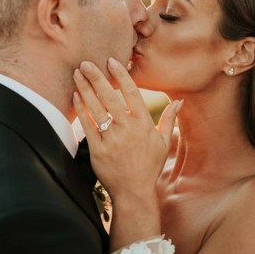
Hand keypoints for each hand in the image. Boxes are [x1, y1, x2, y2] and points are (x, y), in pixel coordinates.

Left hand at [73, 58, 182, 249]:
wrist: (134, 192)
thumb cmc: (149, 167)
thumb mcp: (162, 142)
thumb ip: (169, 119)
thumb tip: (179, 102)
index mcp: (143, 124)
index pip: (132, 92)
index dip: (121, 75)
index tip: (112, 61)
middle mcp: (127, 128)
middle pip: (110, 96)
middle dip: (96, 77)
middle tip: (86, 62)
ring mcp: (112, 138)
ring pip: (96, 107)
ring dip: (85, 88)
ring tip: (77, 74)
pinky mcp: (97, 149)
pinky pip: (87, 125)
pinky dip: (81, 109)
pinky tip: (75, 96)